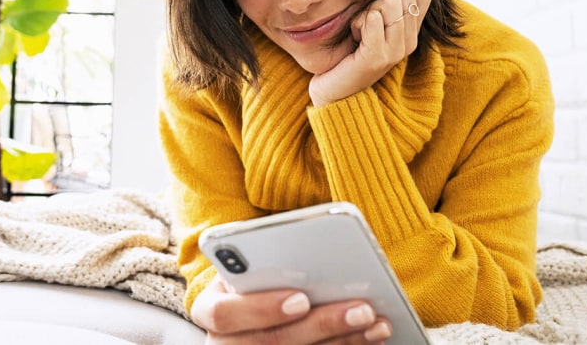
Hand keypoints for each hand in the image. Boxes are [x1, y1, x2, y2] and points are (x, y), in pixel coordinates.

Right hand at [191, 276, 391, 343]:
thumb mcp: (246, 266)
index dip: (263, 309)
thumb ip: (264, 262)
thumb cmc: (250, 278)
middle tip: (361, 309)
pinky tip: (371, 338)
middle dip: (321, 325)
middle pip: (271, 343)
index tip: (302, 299)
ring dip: (343, 342)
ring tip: (376, 322)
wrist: (245, 309)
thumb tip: (311, 250)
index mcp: (210, 309)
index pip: (224, 315)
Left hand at [309, 0, 434, 106]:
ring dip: (366, 13)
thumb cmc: (350, 52)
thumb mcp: (374, 22)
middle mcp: (409, 43)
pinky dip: (358, 23)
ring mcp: (395, 51)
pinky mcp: (377, 56)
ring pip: (388, 3)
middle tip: (365, 23)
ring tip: (359, 33)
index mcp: (412, 33)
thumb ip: (393, 4)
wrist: (334, 89)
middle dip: (377, 0)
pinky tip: (355, 39)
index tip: (380, 2)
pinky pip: (372, 18)